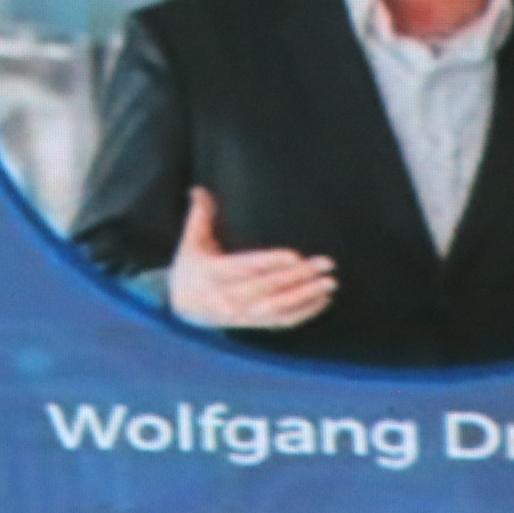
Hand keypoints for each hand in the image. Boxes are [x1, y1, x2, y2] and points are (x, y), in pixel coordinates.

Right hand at [164, 186, 337, 330]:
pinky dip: (305, 312)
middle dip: (299, 276)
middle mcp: (227, 297)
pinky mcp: (254, 323)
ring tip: (330, 283)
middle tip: (326, 263)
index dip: (270, 262)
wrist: (183, 307)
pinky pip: (283, 321)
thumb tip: (198, 189)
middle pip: (268, 286)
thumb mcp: (190, 242)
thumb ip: (199, 216)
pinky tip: (323, 300)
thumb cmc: (191, 268)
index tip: (294, 256)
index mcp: (212, 273)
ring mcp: (242, 314)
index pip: (244, 267)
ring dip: (307, 295)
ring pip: (279, 306)